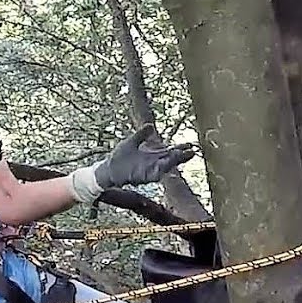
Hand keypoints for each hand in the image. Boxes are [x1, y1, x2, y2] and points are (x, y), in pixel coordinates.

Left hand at [67, 123, 195, 202]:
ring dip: (174, 162)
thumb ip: (141, 135)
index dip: (180, 148)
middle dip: (181, 155)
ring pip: (166, 166)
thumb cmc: (119, 156)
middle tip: (193, 150)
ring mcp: (149, 170)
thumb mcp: (132, 141)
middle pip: (171, 159)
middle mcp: (153, 163)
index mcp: (152, 154)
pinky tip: (167, 165)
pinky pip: (155, 174)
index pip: (170, 151)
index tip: (190, 143)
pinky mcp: (143, 177)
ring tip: (183, 156)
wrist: (108, 168)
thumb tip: (150, 126)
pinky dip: (161, 170)